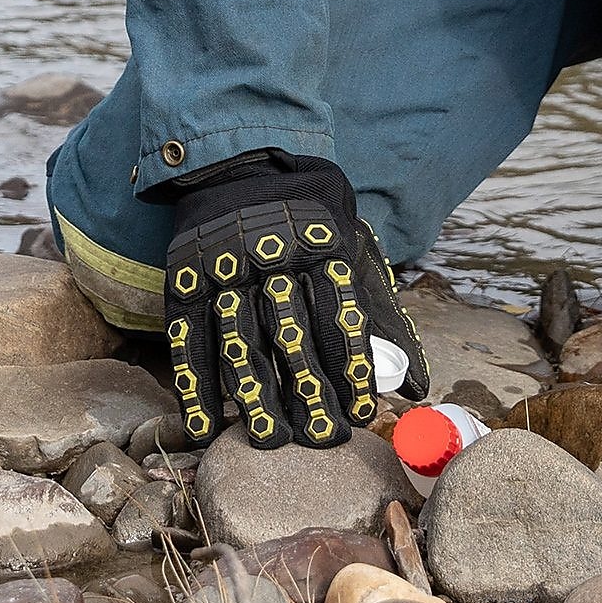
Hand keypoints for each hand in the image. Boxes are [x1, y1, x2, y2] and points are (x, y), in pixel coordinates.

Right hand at [158, 152, 422, 449]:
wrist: (239, 163)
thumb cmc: (308, 219)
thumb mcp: (352, 246)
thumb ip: (379, 312)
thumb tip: (416, 384)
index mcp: (321, 246)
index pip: (339, 315)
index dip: (350, 369)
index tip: (362, 415)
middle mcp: (271, 257)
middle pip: (291, 334)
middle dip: (309, 393)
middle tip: (323, 439)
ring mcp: (224, 270)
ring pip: (240, 341)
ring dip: (255, 397)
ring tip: (272, 440)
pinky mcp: (185, 280)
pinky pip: (189, 339)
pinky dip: (194, 385)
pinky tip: (204, 425)